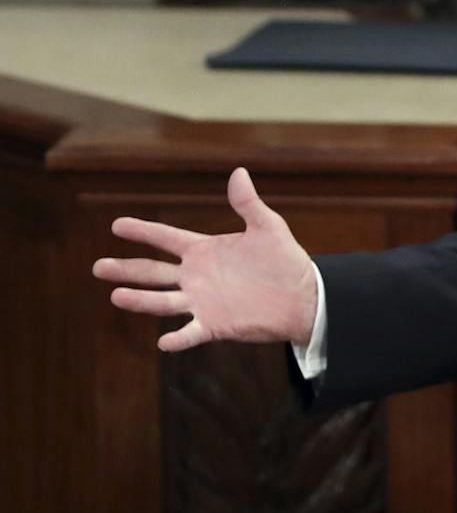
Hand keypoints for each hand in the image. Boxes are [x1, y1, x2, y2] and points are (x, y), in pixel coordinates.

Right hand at [93, 167, 318, 351]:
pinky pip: (190, 333)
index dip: (143, 231)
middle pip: (153, 272)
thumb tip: (239, 172)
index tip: (117, 225)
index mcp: (204, 251)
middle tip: (97, 266)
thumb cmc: (284, 260)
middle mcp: (196, 276)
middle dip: (126, 269)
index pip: (166, 238)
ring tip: (116, 295)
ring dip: (140, 300)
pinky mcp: (214, 325)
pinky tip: (164, 341)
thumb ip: (248, 204)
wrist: (303, 296)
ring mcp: (201, 301)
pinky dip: (177, 338)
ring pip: (162, 300)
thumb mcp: (268, 227)